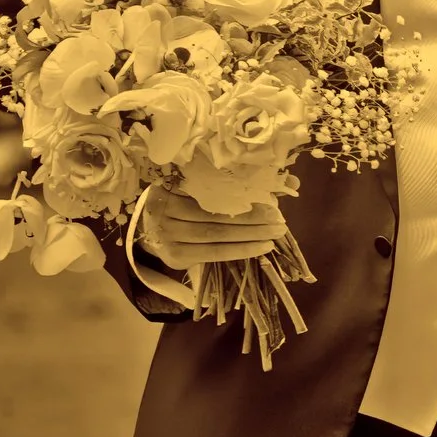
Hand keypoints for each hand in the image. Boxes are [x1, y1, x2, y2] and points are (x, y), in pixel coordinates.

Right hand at [139, 185, 287, 267]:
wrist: (148, 229)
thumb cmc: (180, 201)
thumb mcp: (195, 185)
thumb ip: (229, 181)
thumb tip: (288, 180)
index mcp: (171, 183)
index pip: (212, 189)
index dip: (243, 193)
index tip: (271, 197)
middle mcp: (165, 208)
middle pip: (216, 213)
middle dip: (252, 218)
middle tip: (280, 219)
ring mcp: (168, 234)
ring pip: (216, 235)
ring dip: (250, 235)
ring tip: (275, 233)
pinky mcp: (175, 256)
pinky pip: (212, 253)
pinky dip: (239, 251)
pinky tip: (261, 247)